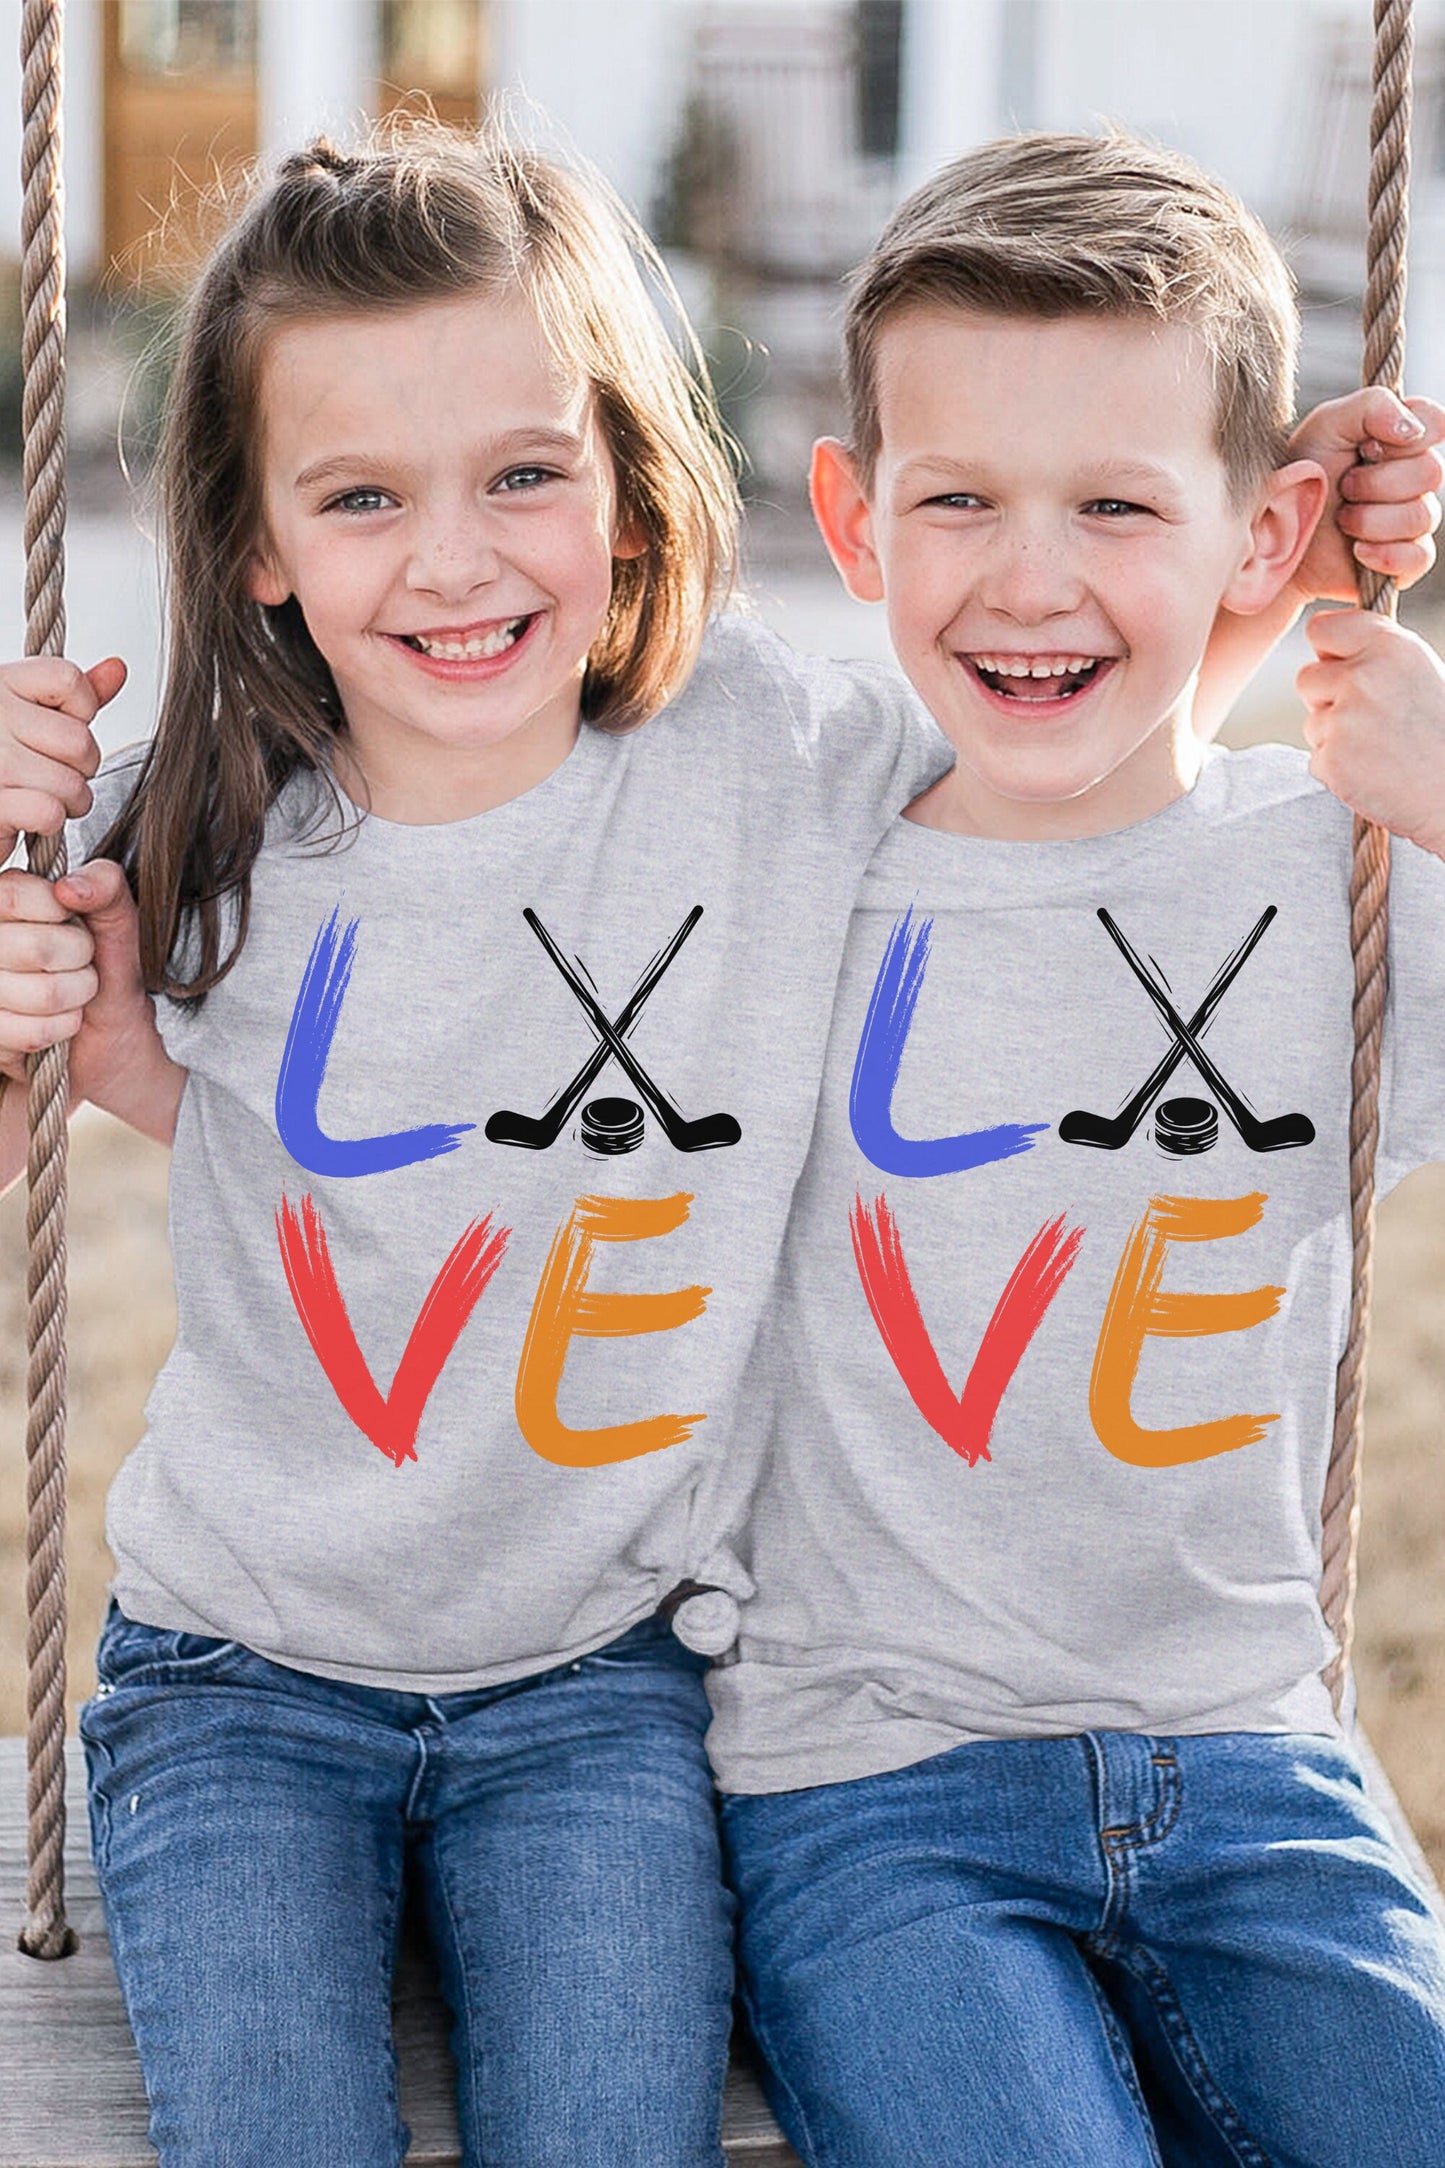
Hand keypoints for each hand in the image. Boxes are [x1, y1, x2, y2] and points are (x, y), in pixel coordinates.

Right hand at [0, 654, 126, 862]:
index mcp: (2, 685)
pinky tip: (29, 815)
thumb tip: (117, 668)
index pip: (69, 680)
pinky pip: (48, 811)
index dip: (81, 710)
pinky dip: (48, 821)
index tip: (61, 727)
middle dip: (80, 769)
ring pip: (71, 784)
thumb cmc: (0, 756)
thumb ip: (74, 695)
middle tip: (54, 773)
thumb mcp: (31, 712)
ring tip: (40, 796)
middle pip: (80, 742)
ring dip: (67, 802)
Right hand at [0, 857, 168, 1110]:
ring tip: (72, 990)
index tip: (70, 919)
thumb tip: (70, 889)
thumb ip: (105, 885)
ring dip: (77, 995)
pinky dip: (64, 1027)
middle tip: (78, 960)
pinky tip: (60, 1018)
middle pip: (37, 948)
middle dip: (79, 958)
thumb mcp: (114, 917)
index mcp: (1, 905)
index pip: (13, 896)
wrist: (108, 1031)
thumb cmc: (102, 966)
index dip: (59, 912)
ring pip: (44, 994)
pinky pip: (37, 1033)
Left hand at [1285, 389, 1444, 605]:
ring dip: (1370, 519)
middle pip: (1431, 472)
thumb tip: (1413, 428)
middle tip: (1343, 487)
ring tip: (1341, 519)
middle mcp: (1413, 478)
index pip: (1434, 423)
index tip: (1365, 447)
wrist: (1273, 538)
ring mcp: (1412, 521)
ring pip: (1422, 515)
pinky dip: (1383, 554)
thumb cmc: (1299, 477)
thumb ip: (1372, 405)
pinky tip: (1357, 550)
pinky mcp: (1404, 562)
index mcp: (1400, 439)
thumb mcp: (1325, 425)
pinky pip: (1418, 557)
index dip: (1404, 437)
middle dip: (1375, 483)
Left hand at [1297, 608, 1444, 856]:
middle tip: (1370, 718)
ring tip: (1380, 748)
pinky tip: (1374, 771)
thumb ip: (1373, 655)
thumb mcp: (1419, 672)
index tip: (1347, 667)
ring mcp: (1344, 719)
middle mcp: (1363, 677)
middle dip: (1327, 697)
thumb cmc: (1440, 733)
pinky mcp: (1332, 760)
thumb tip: (1328, 651)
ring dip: (1335, 736)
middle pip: (1306, 677)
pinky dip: (1339, 769)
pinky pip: (1317, 758)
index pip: (1321, 627)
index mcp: (1389, 646)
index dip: (1329, 651)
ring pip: (1312, 722)